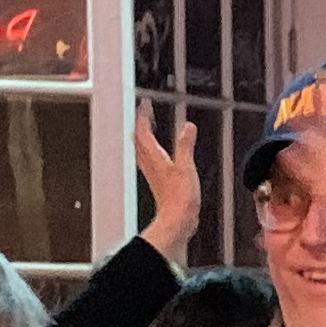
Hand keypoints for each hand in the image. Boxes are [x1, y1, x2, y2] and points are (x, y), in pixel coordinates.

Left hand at [131, 100, 202, 263]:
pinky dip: (151, 149)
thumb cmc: (179, 200)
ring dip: (143, 136)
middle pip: (138, 139)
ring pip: (141, 149)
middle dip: (141, 124)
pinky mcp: (158, 181)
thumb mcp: (186, 167)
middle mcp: (149, 164)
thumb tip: (187, 127)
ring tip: (150, 127)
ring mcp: (152, 173)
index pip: (143, 131)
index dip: (143, 116)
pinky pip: (149, 160)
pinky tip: (158, 152)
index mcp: (154, 158)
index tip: (145, 104)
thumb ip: (185, 145)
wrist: (176, 222)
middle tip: (146, 112)